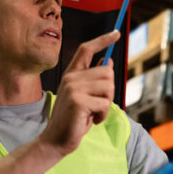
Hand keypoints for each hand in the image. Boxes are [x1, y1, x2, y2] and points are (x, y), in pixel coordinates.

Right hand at [39, 30, 118, 155]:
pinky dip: (103, 115)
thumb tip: (108, 61)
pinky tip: (92, 120)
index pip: (86, 49)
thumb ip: (94, 80)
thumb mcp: (85, 97)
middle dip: (109, 91)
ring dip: (106, 104)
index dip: (103, 40)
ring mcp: (73, 88)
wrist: (55, 141)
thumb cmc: (73, 120)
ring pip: (108, 87)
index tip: (117, 32)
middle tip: (97, 105)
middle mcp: (70, 78)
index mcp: (71, 74)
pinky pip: (105, 103)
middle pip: (106, 72)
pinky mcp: (78, 101)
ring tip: (93, 113)